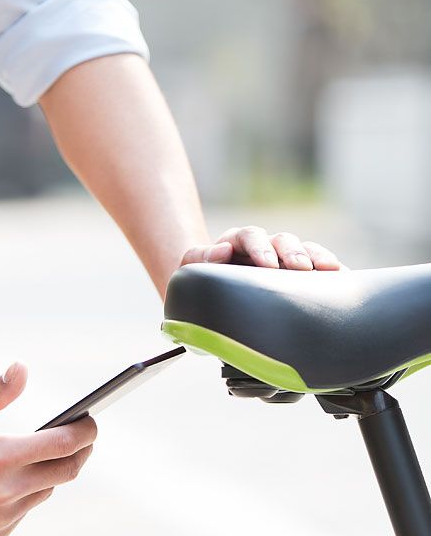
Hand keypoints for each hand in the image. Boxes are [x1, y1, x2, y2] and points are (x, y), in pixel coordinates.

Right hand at [0, 362, 96, 535]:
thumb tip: (22, 369)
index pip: (63, 444)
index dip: (86, 431)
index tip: (91, 420)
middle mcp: (4, 493)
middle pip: (65, 471)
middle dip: (78, 451)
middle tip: (80, 435)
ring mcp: (0, 518)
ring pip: (45, 491)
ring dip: (48, 472)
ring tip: (40, 451)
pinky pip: (24, 510)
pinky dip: (24, 493)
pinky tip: (7, 477)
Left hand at [179, 226, 343, 270]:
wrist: (211, 299)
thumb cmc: (200, 284)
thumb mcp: (190, 271)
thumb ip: (199, 259)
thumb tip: (221, 251)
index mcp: (236, 243)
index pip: (249, 236)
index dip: (259, 247)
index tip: (267, 264)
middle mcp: (265, 247)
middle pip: (282, 240)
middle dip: (293, 252)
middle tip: (300, 268)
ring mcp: (285, 259)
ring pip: (305, 251)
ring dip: (318, 258)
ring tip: (331, 270)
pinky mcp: (300, 276)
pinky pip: (320, 269)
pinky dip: (333, 272)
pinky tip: (346, 279)